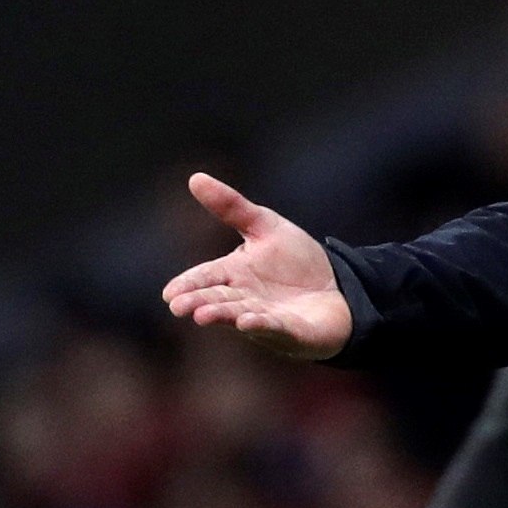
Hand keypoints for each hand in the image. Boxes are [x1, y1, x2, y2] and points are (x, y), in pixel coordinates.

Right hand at [161, 173, 351, 359]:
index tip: (169, 293)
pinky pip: (275, 327)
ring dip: (224, 315)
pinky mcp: (292, 330)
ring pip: (240, 315)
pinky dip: (263, 325)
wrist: (337, 287)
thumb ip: (232, 207)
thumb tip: (195, 178)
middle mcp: (245, 298)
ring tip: (204, 315)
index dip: (188, 284)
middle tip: (180, 306)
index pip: (206, 277)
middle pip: (218, 299)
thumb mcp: (265, 227)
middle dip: (199, 302)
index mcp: (235, 273)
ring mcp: (266, 317)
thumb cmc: (295, 261)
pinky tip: (248, 322)